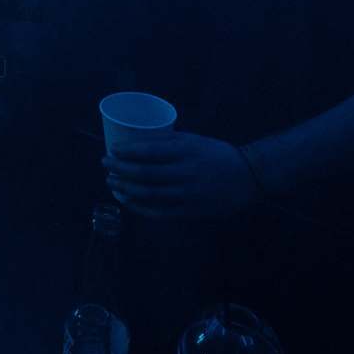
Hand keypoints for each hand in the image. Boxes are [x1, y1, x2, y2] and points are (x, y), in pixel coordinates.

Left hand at [103, 133, 258, 217]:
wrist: (248, 177)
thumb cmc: (216, 154)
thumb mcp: (194, 141)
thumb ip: (169, 143)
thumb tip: (136, 143)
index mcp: (187, 151)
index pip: (151, 151)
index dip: (128, 152)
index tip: (112, 149)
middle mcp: (186, 173)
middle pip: (145, 174)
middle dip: (120, 170)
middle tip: (105, 165)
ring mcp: (188, 194)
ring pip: (149, 194)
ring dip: (125, 189)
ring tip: (111, 182)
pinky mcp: (191, 211)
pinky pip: (160, 212)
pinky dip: (139, 207)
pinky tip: (126, 200)